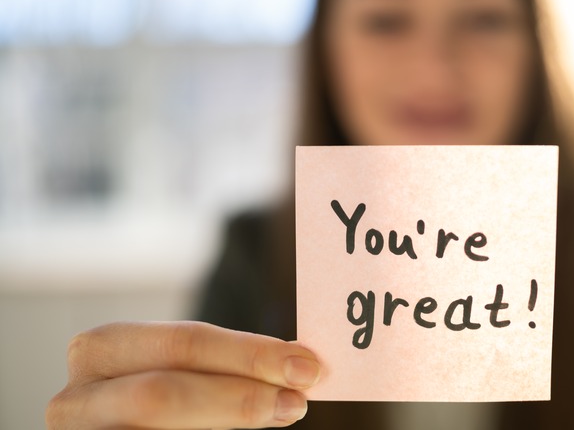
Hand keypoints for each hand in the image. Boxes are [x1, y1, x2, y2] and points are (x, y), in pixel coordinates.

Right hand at [46, 321, 319, 428]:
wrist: (120, 422)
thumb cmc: (154, 399)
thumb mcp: (180, 372)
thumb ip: (226, 367)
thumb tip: (301, 365)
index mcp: (100, 350)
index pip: (182, 343)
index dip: (248, 354)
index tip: (307, 365)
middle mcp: (75, 397)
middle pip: (162, 394)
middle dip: (239, 395)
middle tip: (298, 399)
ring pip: (155, 425)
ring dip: (229, 419)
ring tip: (281, 413)